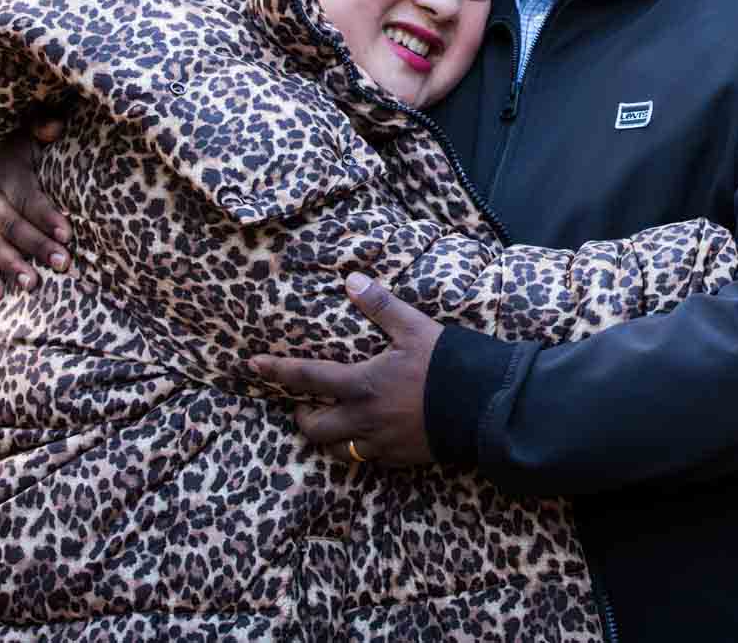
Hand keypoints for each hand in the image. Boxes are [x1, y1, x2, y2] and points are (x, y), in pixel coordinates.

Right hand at [0, 116, 71, 297]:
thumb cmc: (23, 145)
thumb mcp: (30, 130)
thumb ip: (42, 126)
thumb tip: (54, 127)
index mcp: (6, 175)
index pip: (27, 198)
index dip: (46, 216)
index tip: (68, 234)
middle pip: (13, 227)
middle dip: (37, 247)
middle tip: (62, 264)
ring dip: (13, 266)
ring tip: (33, 285)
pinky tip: (0, 294)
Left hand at [249, 274, 442, 465]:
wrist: (483, 407)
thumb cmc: (447, 365)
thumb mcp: (414, 328)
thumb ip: (381, 306)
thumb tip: (352, 279)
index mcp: (362, 384)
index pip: (308, 377)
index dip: (278, 370)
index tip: (254, 365)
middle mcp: (364, 418)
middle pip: (314, 428)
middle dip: (303, 418)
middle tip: (305, 405)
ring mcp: (380, 443)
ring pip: (337, 450)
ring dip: (329, 437)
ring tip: (334, 422)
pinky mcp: (399, 459)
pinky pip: (367, 458)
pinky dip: (360, 447)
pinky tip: (370, 435)